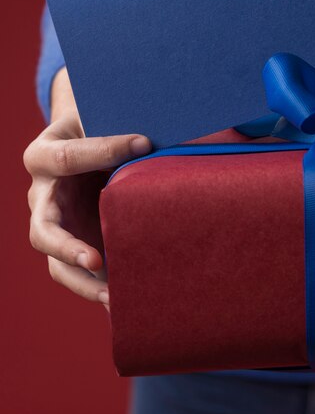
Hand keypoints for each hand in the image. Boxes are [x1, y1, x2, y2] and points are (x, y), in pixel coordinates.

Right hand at [23, 69, 151, 307]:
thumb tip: (174, 119)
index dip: (104, 150)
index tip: (144, 143)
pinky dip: (94, 286)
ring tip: (114, 297)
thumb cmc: (100, 123)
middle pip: (42, 227)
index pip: (68, 157)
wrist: (87, 137)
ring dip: (81, 281)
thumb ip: (124, 117)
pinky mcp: (72, 241)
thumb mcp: (104, 112)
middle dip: (67, 246)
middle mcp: (43, 193)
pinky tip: (122, 301)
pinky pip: (74, 271)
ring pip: (54, 261)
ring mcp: (55, 222)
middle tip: (95, 260)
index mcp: (47, 154)